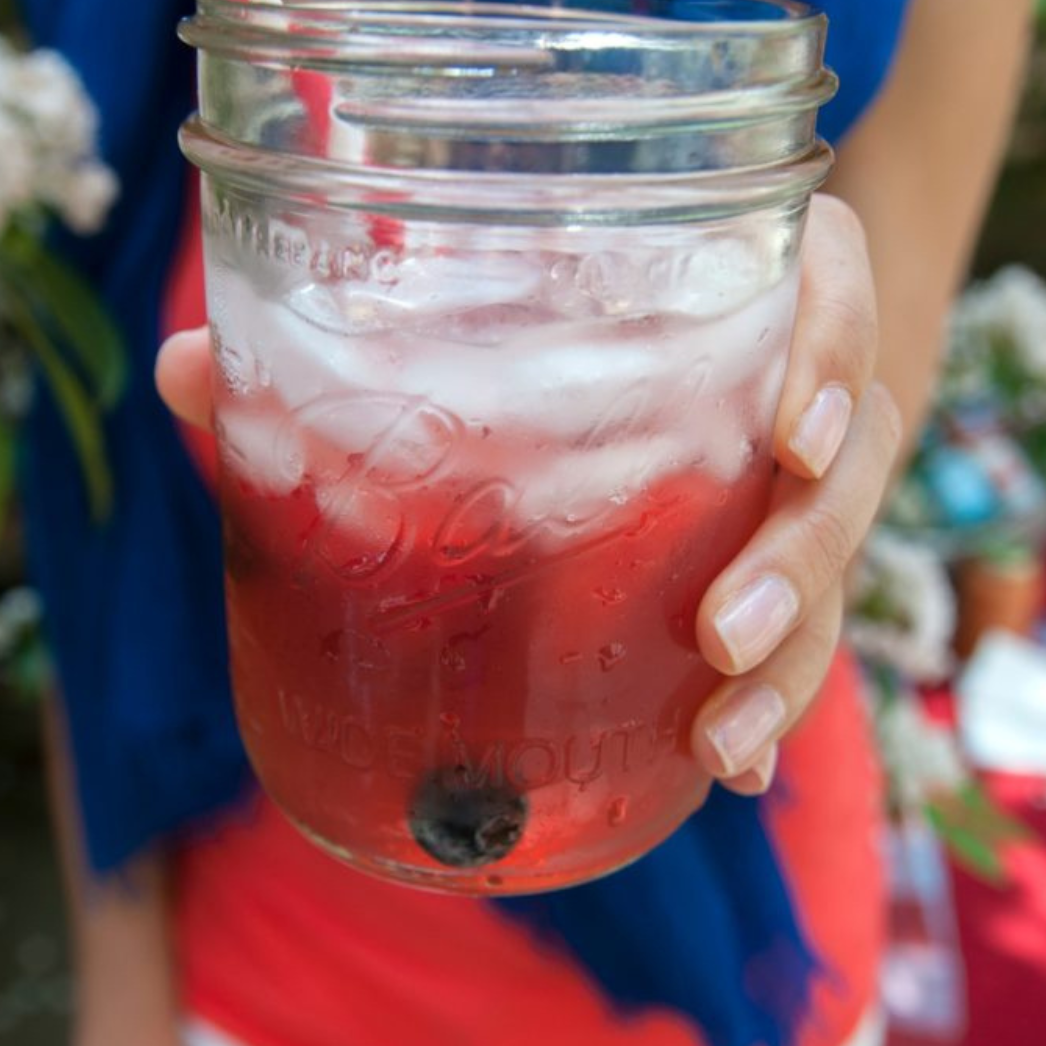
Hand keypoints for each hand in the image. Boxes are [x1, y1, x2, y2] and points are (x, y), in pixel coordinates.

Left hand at [157, 193, 899, 800]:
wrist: (625, 364)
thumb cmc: (534, 316)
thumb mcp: (451, 317)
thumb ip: (330, 341)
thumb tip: (191, 366)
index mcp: (742, 276)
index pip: (835, 288)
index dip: (836, 350)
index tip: (793, 436)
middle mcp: (790, 376)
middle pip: (854, 449)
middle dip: (805, 547)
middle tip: (719, 628)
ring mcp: (794, 474)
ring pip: (840, 553)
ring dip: (796, 650)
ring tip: (722, 734)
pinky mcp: (774, 553)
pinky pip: (805, 625)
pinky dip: (775, 700)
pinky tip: (730, 770)